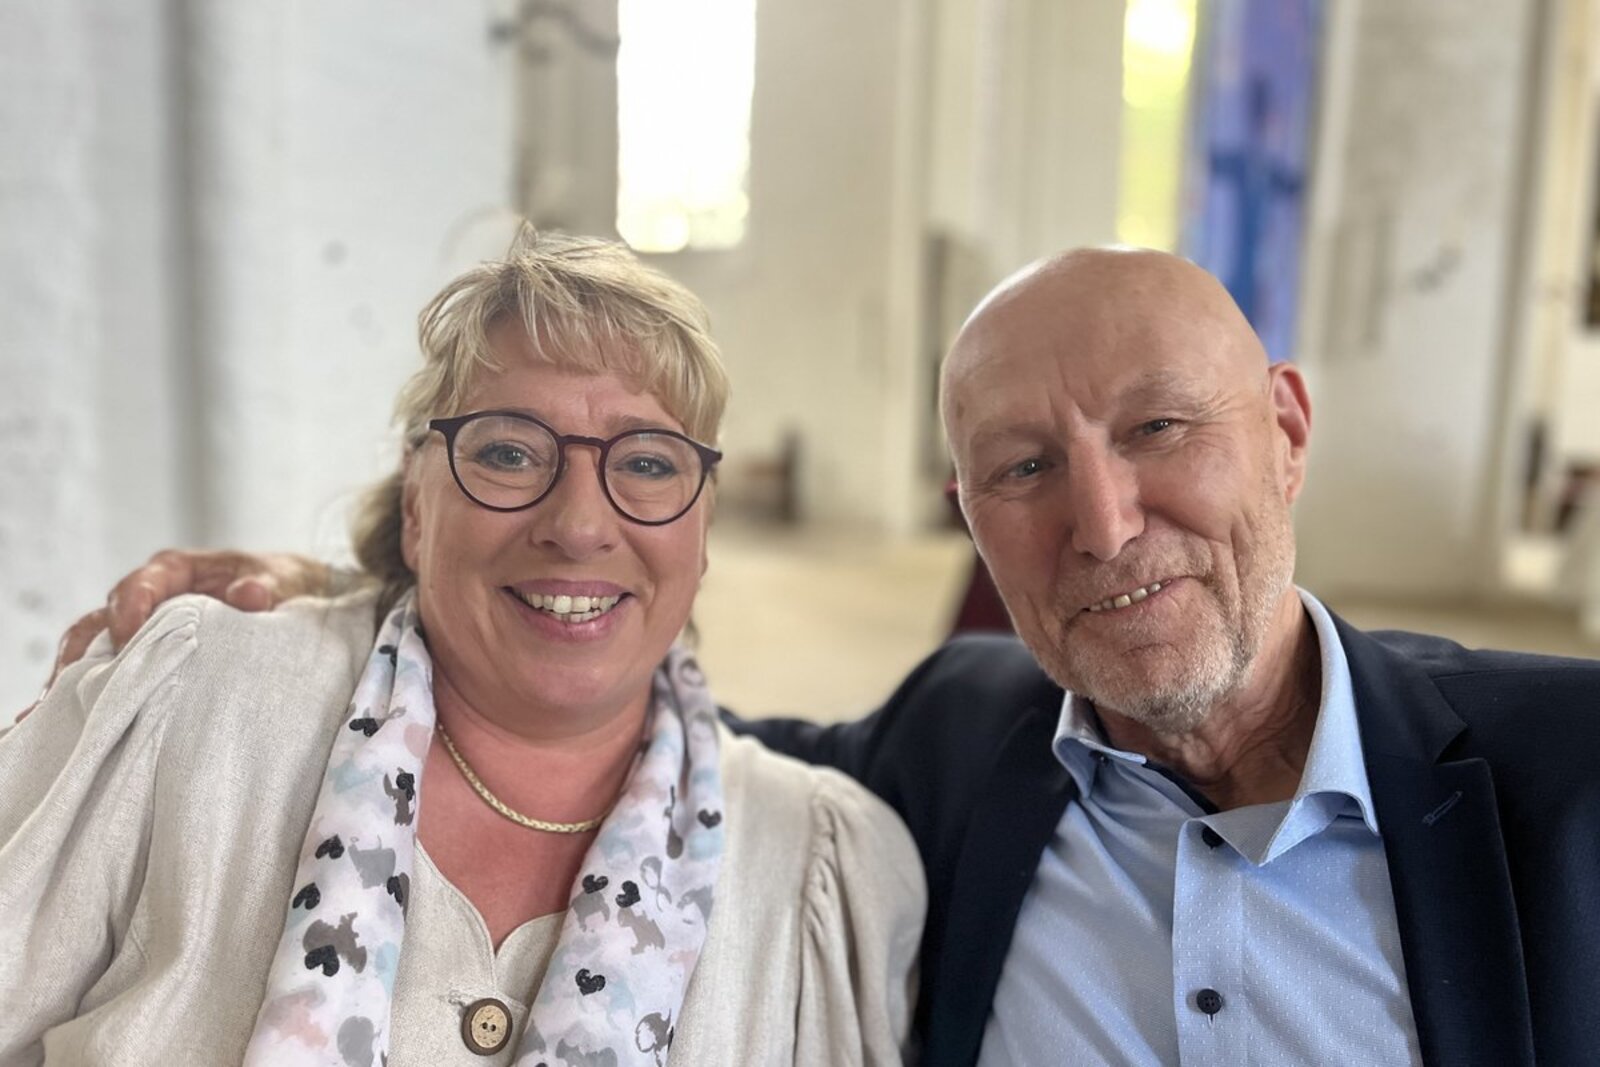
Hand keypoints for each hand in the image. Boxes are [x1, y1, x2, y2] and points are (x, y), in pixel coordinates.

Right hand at [21, 550, 329, 719]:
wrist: (289, 601)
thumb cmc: (279, 584)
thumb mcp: (282, 580)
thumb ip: (265, 586)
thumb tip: (250, 594)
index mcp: (176, 571)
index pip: (140, 585)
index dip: (129, 609)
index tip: (128, 638)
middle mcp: (149, 598)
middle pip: (103, 620)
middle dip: (86, 652)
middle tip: (78, 687)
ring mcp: (142, 629)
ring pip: (94, 648)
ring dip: (78, 679)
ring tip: (56, 712)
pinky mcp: (145, 657)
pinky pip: (109, 672)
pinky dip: (89, 693)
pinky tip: (70, 722)